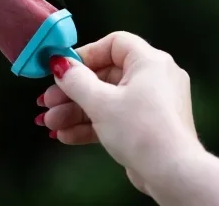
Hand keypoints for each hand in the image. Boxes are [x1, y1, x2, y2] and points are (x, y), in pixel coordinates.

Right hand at [35, 31, 202, 193]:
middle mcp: (154, 78)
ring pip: (107, 100)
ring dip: (76, 111)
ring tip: (51, 124)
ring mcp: (152, 104)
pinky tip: (66, 136)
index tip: (63, 69)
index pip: (114, 44)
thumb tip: (60, 64)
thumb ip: (75, 80)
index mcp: (149, 61)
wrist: (172, 174)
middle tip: (47, 102)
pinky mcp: (148, 126)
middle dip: (72, 92)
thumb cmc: (140, 130)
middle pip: (104, 75)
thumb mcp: (100, 102)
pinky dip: (92, 125)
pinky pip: (115, 118)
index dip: (86, 54)